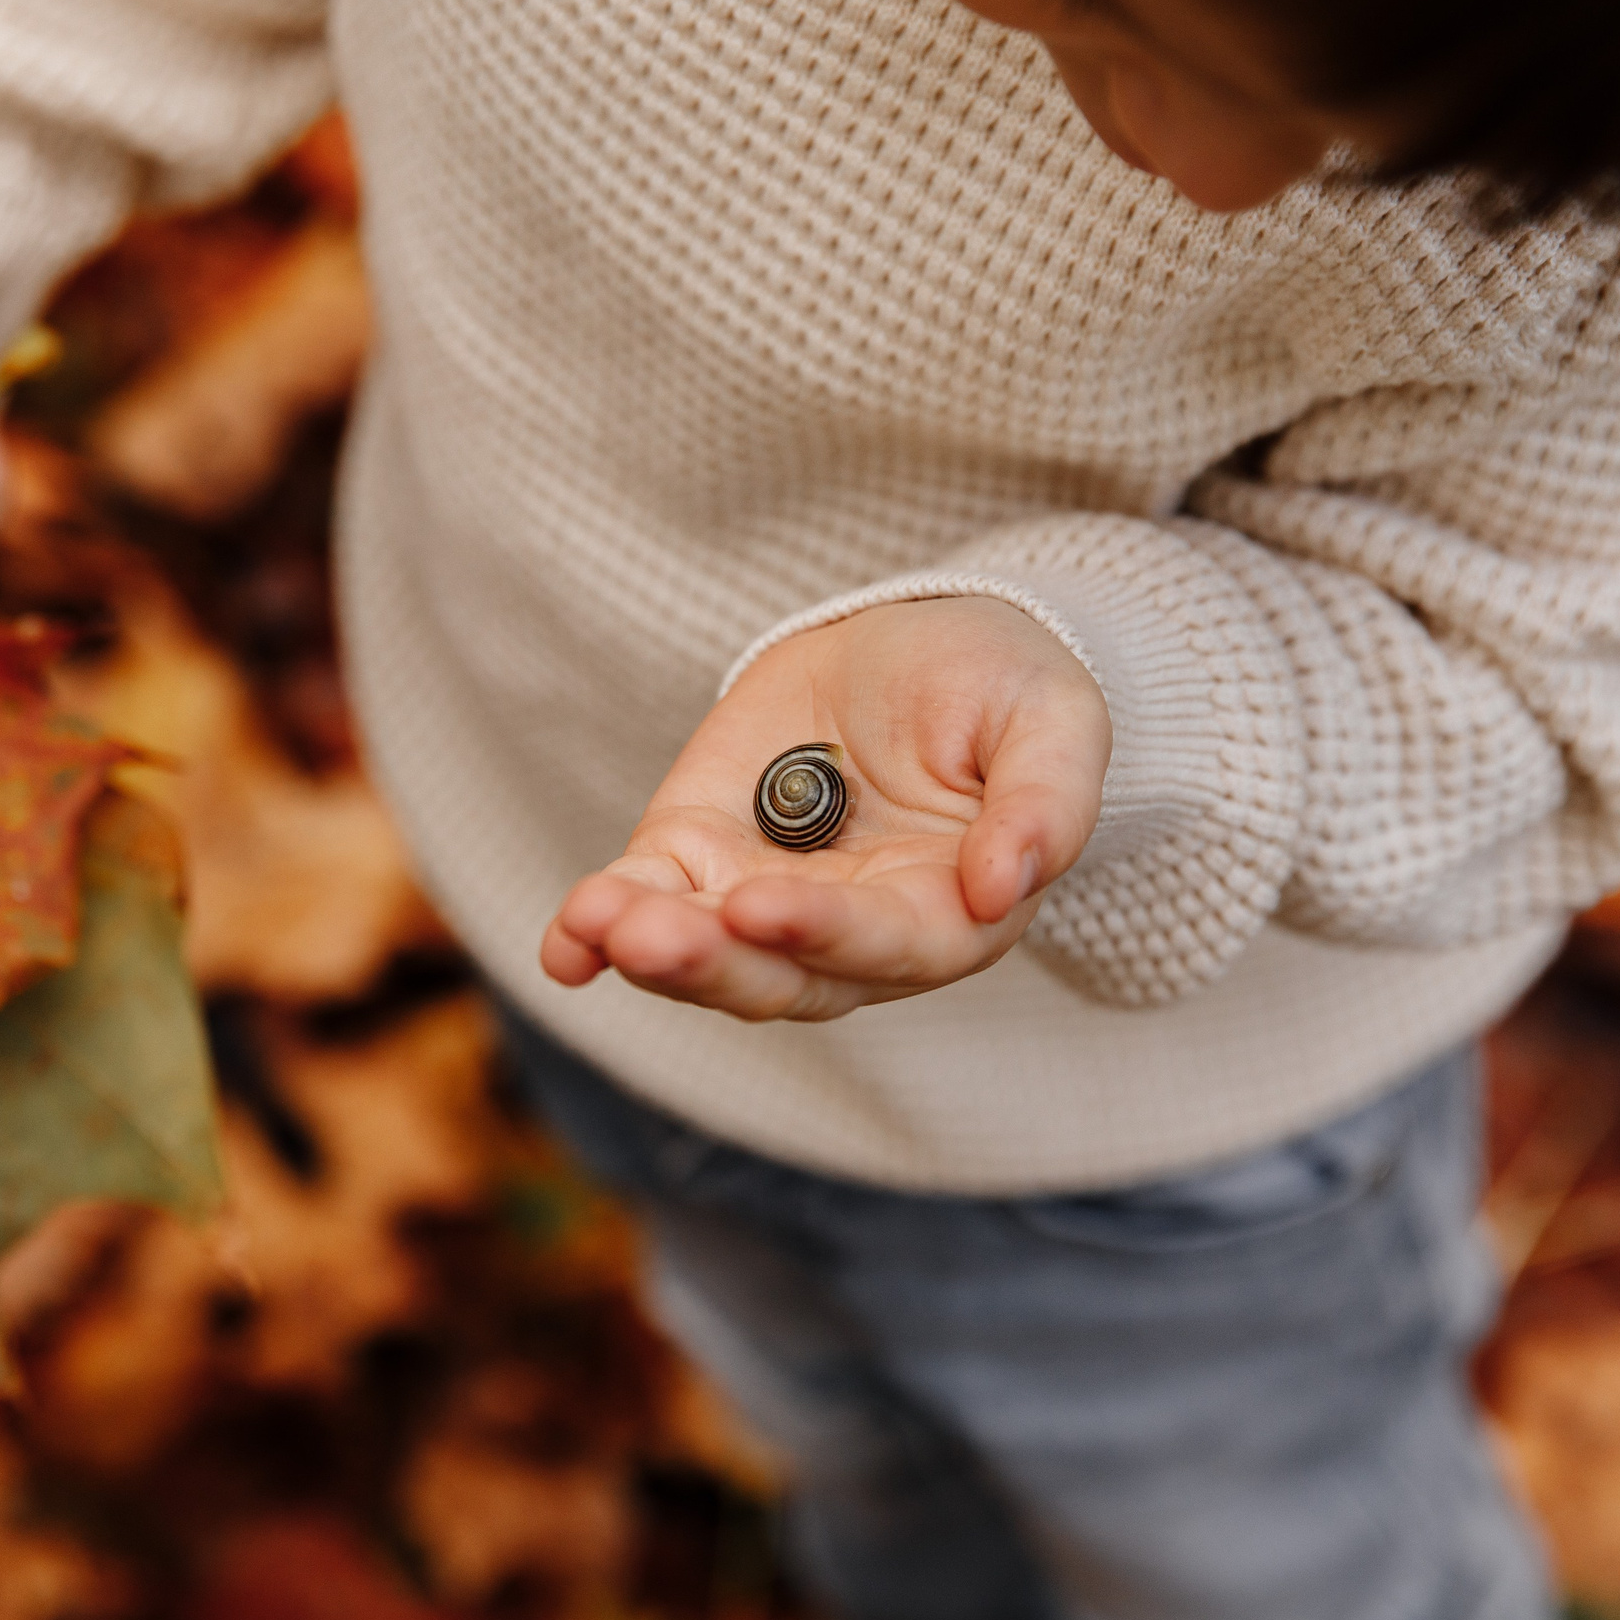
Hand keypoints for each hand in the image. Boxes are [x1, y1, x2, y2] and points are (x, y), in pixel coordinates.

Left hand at [542, 597, 1110, 1019]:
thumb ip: (1045, 804)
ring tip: (597, 920)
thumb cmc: (1003, 688)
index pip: (888, 944)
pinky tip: (566, 944)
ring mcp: (765, 900)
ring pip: (705, 955)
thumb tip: (1002, 888)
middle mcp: (852, 935)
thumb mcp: (1053, 721)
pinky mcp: (699, 855)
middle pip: (780, 977)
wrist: (922, 641)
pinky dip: (598, 933)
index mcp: (949, 915)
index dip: (825, 931)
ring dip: (648, 947)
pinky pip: (646, 902)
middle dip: (711, 962)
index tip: (761, 908)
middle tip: (648, 936)